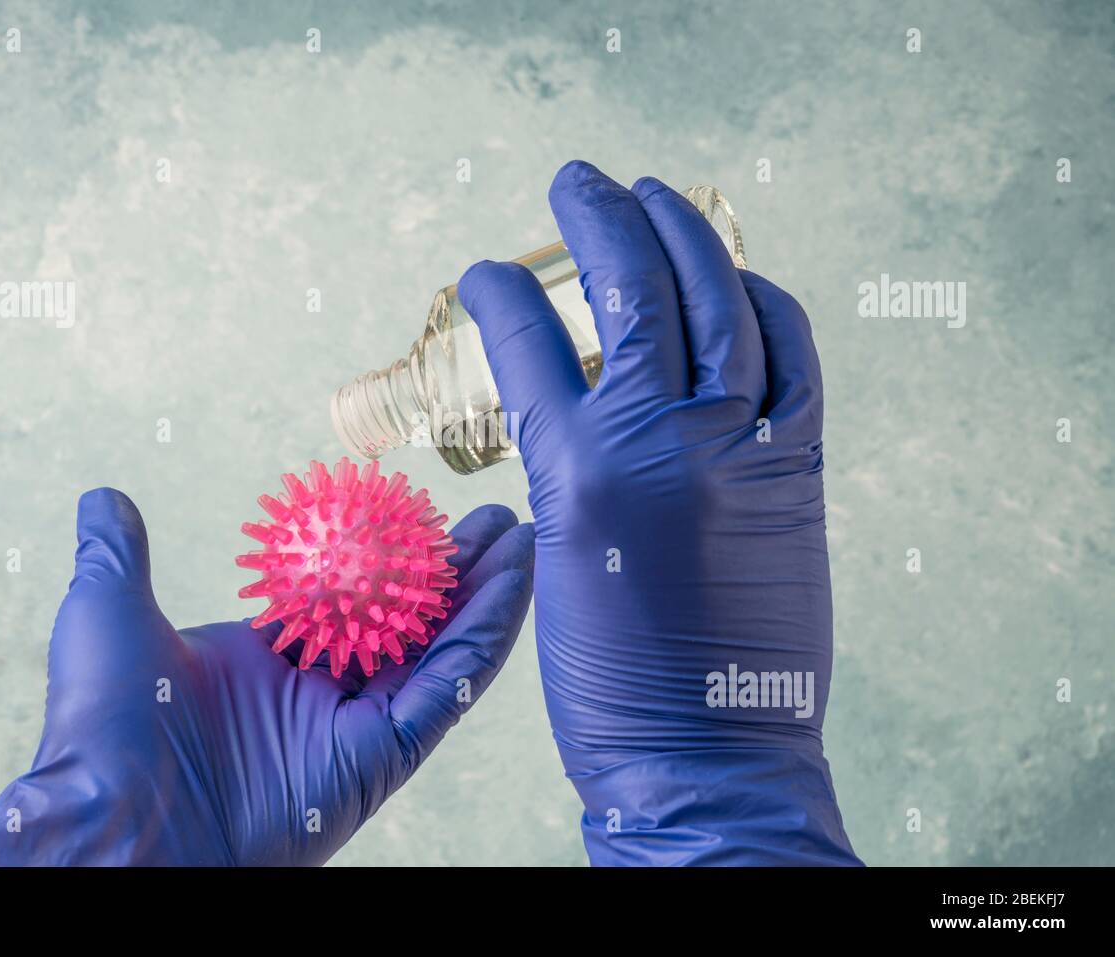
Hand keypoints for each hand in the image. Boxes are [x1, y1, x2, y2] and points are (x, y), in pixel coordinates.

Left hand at [0, 488, 532, 864]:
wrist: (118, 812)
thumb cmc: (105, 720)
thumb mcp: (112, 612)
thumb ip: (121, 554)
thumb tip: (104, 501)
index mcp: (267, 665)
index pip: (347, 599)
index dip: (386, 555)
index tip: (416, 509)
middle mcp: (319, 696)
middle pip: (406, 622)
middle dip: (451, 570)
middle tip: (488, 520)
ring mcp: (354, 727)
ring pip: (440, 650)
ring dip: (485, 593)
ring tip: (520, 537)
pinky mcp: (382, 755)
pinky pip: (448, 686)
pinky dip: (487, 633)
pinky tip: (515, 581)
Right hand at [458, 161, 859, 864]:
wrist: (708, 760)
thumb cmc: (613, 685)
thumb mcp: (554, 566)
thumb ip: (563, 470)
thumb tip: (569, 403)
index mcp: (581, 471)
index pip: (527, 342)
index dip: (500, 294)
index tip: (486, 273)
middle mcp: (665, 440)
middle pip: (635, 286)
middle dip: (600, 216)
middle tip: (576, 182)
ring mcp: (744, 447)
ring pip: (721, 300)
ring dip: (686, 234)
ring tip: (657, 195)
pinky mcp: (798, 469)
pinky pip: (794, 356)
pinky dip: (768, 305)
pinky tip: (742, 283)